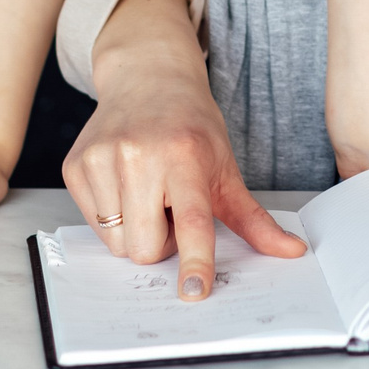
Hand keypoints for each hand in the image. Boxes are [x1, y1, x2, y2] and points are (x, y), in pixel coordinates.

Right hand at [67, 30, 307, 300]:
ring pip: (118, 244)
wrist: (148, 79)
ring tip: (148, 194)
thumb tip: (292, 251)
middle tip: (172, 210)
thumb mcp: (226, 168)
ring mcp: (101, 159)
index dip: (195, 259)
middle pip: (146, 248)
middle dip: (162, 243)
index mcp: (185, 156)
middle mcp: (139, 155)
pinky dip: (114, 217)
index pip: (192, 221)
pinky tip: (125, 185)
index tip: (194, 289)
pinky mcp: (75, 166)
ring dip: (137, 232)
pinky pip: (94, 225)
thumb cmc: (191, 128)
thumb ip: (254, 218)